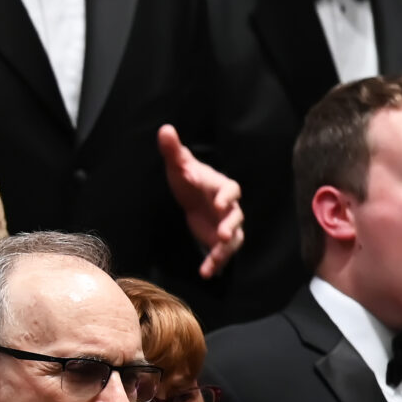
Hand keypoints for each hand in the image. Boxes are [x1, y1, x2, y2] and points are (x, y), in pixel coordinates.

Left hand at [159, 125, 244, 276]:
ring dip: (226, 249)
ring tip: (216, 258)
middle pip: (237, 216)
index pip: (231, 189)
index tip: (218, 202)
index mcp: (221, 187)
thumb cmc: (188, 178)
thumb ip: (173, 150)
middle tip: (223, 234)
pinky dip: (215, 263)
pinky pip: (222, 253)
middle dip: (232, 225)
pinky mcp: (218, 240)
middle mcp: (229, 207)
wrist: (191, 196)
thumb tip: (165, 129)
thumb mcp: (178, 165)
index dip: (226, 195)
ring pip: (235, 238)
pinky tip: (206, 272)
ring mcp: (226, 225)